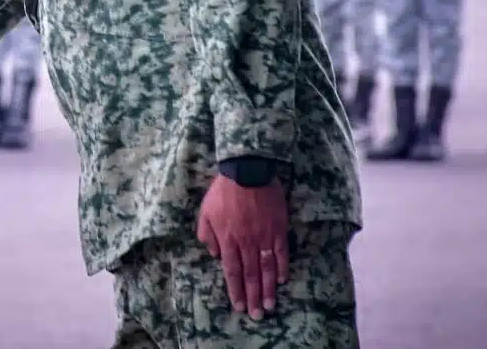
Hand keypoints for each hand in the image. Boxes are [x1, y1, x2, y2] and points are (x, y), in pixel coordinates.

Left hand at [197, 175, 289, 319]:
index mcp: (228, 239)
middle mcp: (246, 242)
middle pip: (250, 275)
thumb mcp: (205, 212)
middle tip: (256, 315)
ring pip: (266, 268)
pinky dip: (281, 267)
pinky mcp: (278, 229)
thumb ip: (207, 235)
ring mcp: (264, 237)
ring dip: (267, 289)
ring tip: (269, 305)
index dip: (235, 290)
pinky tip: (281, 280)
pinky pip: (281, 253)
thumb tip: (213, 254)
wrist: (246, 171)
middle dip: (252, 297)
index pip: (232, 271)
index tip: (238, 306)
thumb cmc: (223, 191)